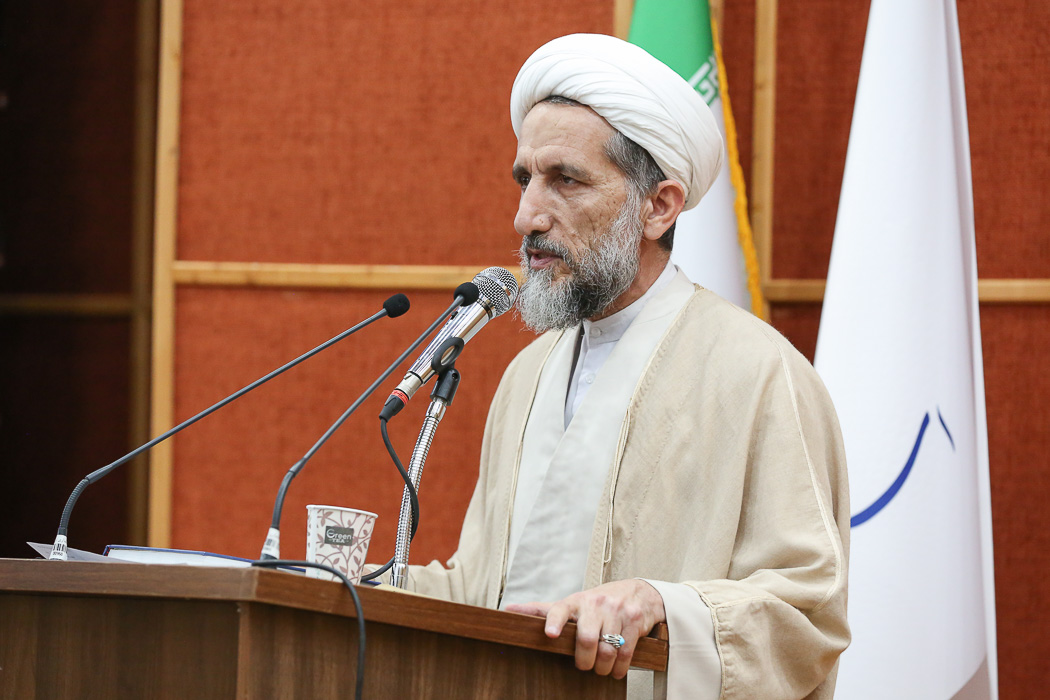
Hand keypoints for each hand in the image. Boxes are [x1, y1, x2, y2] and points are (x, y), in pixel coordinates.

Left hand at [505, 579, 665, 678]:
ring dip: (603, 667)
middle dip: (585, 660)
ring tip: (601, 669)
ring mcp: (616, 610)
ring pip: (607, 649)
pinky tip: (616, 669)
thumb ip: (542, 610)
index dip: (554, 621)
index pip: (560, 608)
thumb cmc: (598, 603)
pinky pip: (626, 651)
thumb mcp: (571, 604)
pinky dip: (620, 667)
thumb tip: (508, 610)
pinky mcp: (634, 620)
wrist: (638, 593)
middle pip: (586, 638)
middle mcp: (596, 603)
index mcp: (576, 601)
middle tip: (585, 666)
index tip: (550, 634)